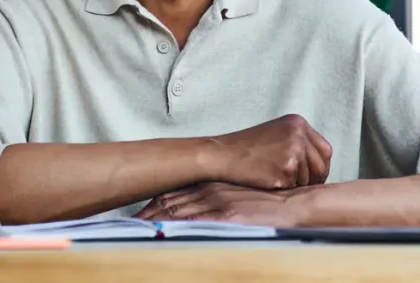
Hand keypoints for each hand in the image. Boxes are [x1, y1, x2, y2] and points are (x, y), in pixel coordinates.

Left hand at [136, 182, 308, 226]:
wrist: (294, 206)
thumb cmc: (268, 205)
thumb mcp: (238, 198)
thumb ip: (217, 202)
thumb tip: (196, 214)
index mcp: (212, 186)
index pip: (174, 194)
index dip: (152, 204)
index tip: (135, 215)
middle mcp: (211, 191)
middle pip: (169, 202)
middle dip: (146, 214)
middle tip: (125, 224)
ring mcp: (218, 204)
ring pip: (177, 212)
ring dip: (154, 221)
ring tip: (134, 230)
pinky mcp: (227, 218)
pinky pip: (197, 223)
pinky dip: (177, 228)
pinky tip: (163, 233)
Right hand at [207, 114, 331, 189]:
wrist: (223, 154)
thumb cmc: (246, 148)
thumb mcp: (276, 133)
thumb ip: (299, 142)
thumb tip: (320, 166)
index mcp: (298, 123)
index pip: (324, 150)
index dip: (320, 166)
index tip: (314, 176)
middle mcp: (299, 134)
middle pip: (321, 165)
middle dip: (313, 179)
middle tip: (299, 186)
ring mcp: (294, 150)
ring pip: (309, 178)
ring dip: (296, 184)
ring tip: (275, 177)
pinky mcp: (286, 169)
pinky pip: (295, 186)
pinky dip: (285, 189)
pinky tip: (269, 181)